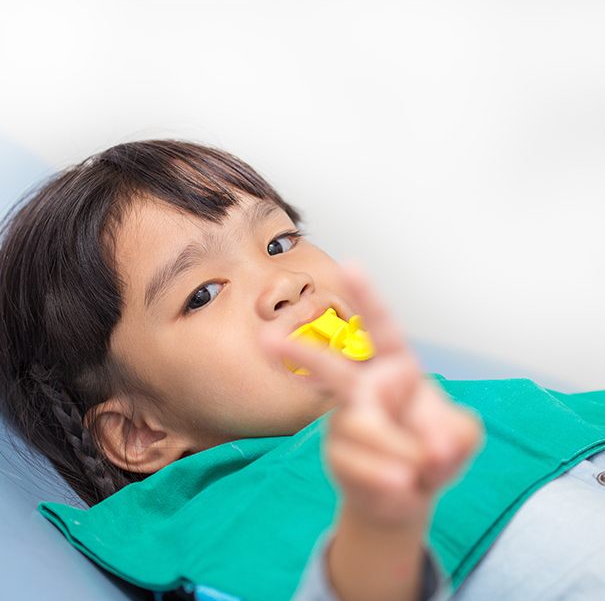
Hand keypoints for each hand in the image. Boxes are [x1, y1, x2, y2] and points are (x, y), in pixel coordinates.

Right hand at [260, 261, 482, 528]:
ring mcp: (345, 420)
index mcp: (395, 367)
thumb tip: (437, 447)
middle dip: (304, 354)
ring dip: (397, 452)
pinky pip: (356, 464)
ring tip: (417, 475)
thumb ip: (457, 433)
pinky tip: (400, 486)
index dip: (365, 297)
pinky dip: (384, 477)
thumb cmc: (432, 448)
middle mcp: (364, 387)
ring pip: (360, 428)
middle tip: (266, 341)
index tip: (348, 265)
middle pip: (331, 367)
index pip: (380, 327)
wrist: (408, 491)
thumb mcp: (459, 436)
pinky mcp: (337, 453)